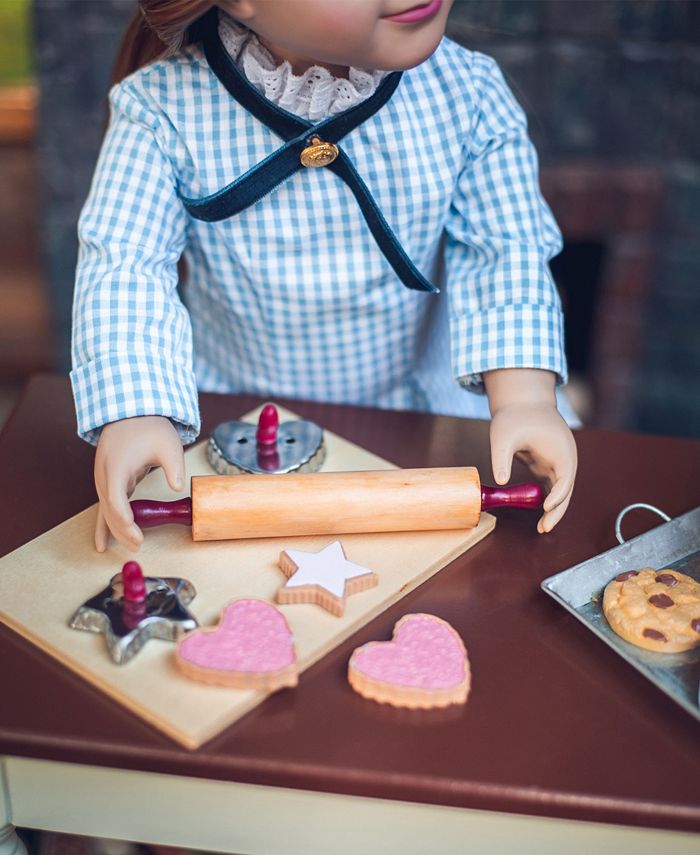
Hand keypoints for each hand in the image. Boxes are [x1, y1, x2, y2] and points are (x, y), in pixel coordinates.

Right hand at [93, 416, 184, 551]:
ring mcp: (103, 480)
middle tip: (139, 545)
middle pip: (109, 510)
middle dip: (122, 530)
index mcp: (116, 466)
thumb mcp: (167, 444)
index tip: (135, 533)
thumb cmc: (149, 427)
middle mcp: (104, 475)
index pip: (115, 499)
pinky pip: (104, 507)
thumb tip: (178, 486)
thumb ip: (174, 466)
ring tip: (132, 546)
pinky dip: (103, 525)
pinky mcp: (108, 482)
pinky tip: (101, 544)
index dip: (124, 519)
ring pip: (106, 511)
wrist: (132, 413)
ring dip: (116, 529)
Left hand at [484, 369, 577, 532]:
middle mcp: (564, 458)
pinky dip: (546, 500)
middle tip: (544, 528)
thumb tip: (501, 480)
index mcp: (561, 449)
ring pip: (560, 491)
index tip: (546, 507)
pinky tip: (539, 514)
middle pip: (566, 489)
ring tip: (542, 528)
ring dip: (553, 509)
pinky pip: (551, 488)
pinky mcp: (547, 466)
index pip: (565, 476)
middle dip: (558, 510)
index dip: (558, 494)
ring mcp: (557, 463)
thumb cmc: (514, 416)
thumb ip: (502, 457)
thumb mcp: (503, 435)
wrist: (521, 401)